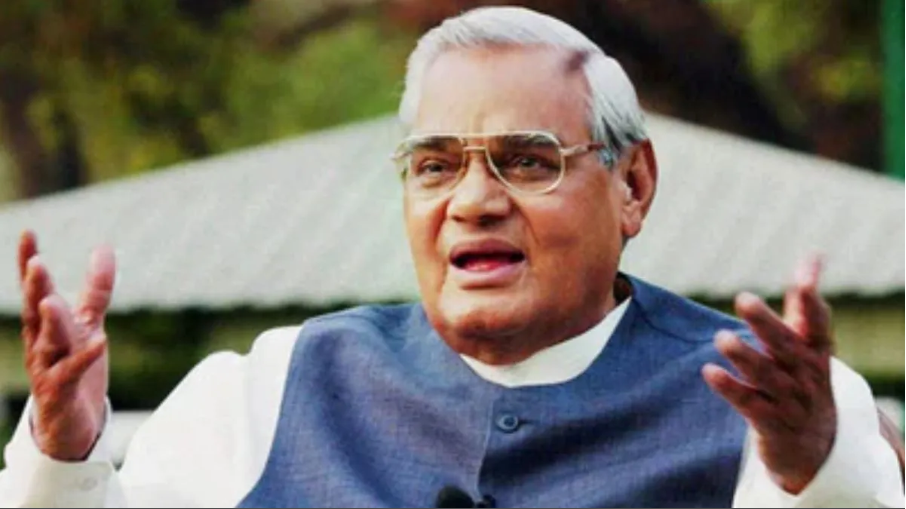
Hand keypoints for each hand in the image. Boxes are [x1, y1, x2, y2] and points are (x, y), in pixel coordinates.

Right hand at [18, 231, 115, 461]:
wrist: (71, 423)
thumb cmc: (74, 367)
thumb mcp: (87, 324)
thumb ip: (95, 289)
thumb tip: (104, 248)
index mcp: (44, 325)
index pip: (36, 290)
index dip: (28, 262)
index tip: (28, 233)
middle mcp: (41, 344)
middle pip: (36, 312)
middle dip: (35, 289)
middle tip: (36, 264)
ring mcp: (48, 368)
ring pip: (47, 342)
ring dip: (50, 321)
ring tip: (52, 301)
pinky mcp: (61, 392)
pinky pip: (73, 372)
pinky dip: (85, 357)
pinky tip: (100, 342)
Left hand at [703, 256, 835, 494]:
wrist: (814, 445)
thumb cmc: (804, 379)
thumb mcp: (808, 343)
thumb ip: (804, 303)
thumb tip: (813, 256)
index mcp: (815, 351)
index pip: (818, 324)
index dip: (810, 303)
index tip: (802, 281)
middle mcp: (805, 374)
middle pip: (786, 346)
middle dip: (766, 323)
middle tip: (743, 299)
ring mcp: (790, 400)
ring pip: (767, 376)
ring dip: (744, 357)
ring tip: (721, 338)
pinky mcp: (771, 422)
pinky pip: (749, 404)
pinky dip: (730, 388)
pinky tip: (709, 372)